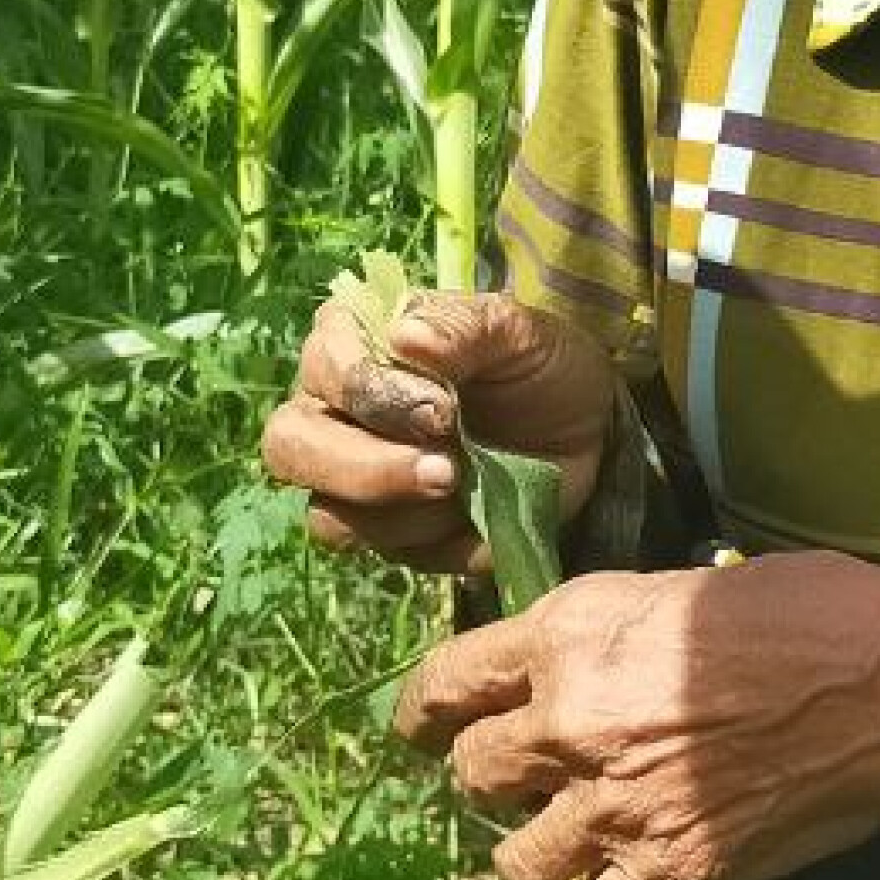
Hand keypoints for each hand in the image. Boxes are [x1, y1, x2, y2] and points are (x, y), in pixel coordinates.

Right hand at [259, 286, 621, 575]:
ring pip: (329, 516)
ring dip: (406, 510)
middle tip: (446, 471)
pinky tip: (479, 514)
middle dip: (366, 467)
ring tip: (470, 486)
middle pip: (291, 449)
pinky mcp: (388, 533)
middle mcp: (330, 413)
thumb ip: (462, 326)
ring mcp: (351, 481)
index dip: (371, 393)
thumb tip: (404, 334)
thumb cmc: (537, 364)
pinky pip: (388, 553)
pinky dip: (439, 541)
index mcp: (348, 343)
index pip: (321, 369)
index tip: (446, 409)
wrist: (588, 430)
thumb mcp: (517, 330)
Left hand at [394, 553, 879, 879]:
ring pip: (512, 860)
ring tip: (550, 848)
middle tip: (516, 782)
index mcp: (570, 635)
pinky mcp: (668, 875)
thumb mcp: (677, 586)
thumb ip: (603, 633)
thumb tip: (568, 662)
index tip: (423, 724)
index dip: (425, 708)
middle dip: (487, 777)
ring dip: (525, 856)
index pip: (450, 681)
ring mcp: (617, 808)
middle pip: (472, 772)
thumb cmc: (806, 611)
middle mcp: (573, 724)